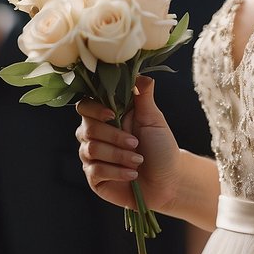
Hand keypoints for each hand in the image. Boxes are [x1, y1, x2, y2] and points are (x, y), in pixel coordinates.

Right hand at [76, 76, 180, 212]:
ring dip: (118, 155)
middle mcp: (94, 135)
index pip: (84, 106)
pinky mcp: (94, 178)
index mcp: (105, 117)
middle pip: (87, 129)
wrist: (169, 180)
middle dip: (114, 137)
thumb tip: (138, 73)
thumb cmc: (160, 147)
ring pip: (91, 150)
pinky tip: (132, 174)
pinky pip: (95, 171)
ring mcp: (92, 157)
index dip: (94, 110)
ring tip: (138, 161)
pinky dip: (116, 172)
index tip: (112, 115)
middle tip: (136, 144)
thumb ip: (143, 96)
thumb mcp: (154, 119)